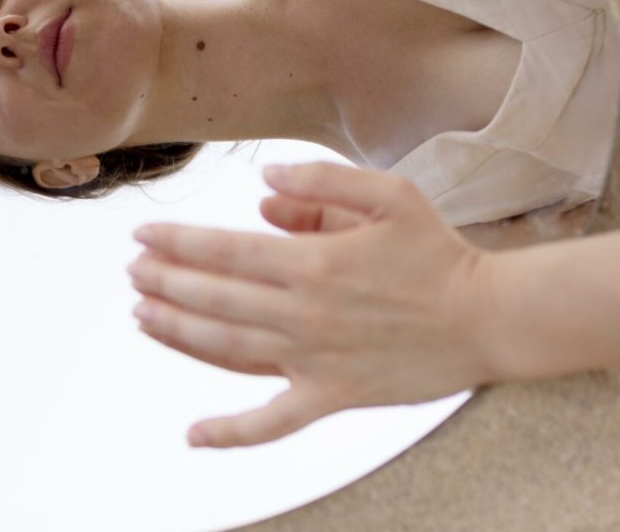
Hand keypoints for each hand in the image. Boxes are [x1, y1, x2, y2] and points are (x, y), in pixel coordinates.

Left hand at [128, 163, 499, 447]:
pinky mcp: (332, 397)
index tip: (141, 234)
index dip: (176, 243)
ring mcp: (314, 360)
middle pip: (215, 298)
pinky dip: (231, 434)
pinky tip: (193, 436)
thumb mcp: (389, 194)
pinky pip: (273, 423)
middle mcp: (304, 314)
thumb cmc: (439, 252)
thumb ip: (322, 184)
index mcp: (314, 262)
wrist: (487, 318)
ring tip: (141, 316)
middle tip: (131, 271)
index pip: (224, 251)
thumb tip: (261, 186)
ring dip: (177, 333)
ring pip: (227, 350)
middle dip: (164, 282)